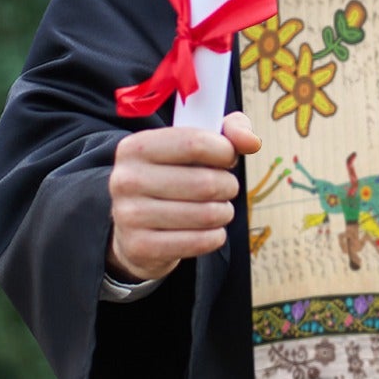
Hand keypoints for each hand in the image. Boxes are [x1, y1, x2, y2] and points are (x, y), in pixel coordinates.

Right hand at [106, 110, 261, 282]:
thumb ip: (228, 131)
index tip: (227, 158)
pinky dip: (215, 236)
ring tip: (217, 209)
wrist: (135, 227)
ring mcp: (129, 215)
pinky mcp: (140, 247)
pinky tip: (208, 230)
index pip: (195, 143)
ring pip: (207, 214)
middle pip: (206, 183)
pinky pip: (200, 242)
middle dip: (228, 186)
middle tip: (225, 188)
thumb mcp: (194, 145)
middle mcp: (126, 179)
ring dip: (224, 212)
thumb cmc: (174, 177)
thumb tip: (252, 142)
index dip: (225, 151)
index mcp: (136, 147)